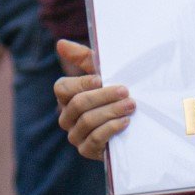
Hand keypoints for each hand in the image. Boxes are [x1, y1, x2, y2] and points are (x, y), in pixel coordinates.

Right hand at [54, 40, 133, 160]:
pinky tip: (125, 122)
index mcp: (67, 97)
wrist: (134, 123)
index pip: (62, 88)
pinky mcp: (87, 150)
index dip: (80, 84)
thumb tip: (60, 43)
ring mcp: (75, 135)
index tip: (100, 79)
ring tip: (131, 105)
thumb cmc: (115, 93)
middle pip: (78, 104)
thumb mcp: (103, 73)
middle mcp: (66, 117)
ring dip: (112, 111)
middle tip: (125, 91)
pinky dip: (111, 128)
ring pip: (88, 121)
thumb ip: (83, 58)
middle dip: (104, 97)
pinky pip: (95, 139)